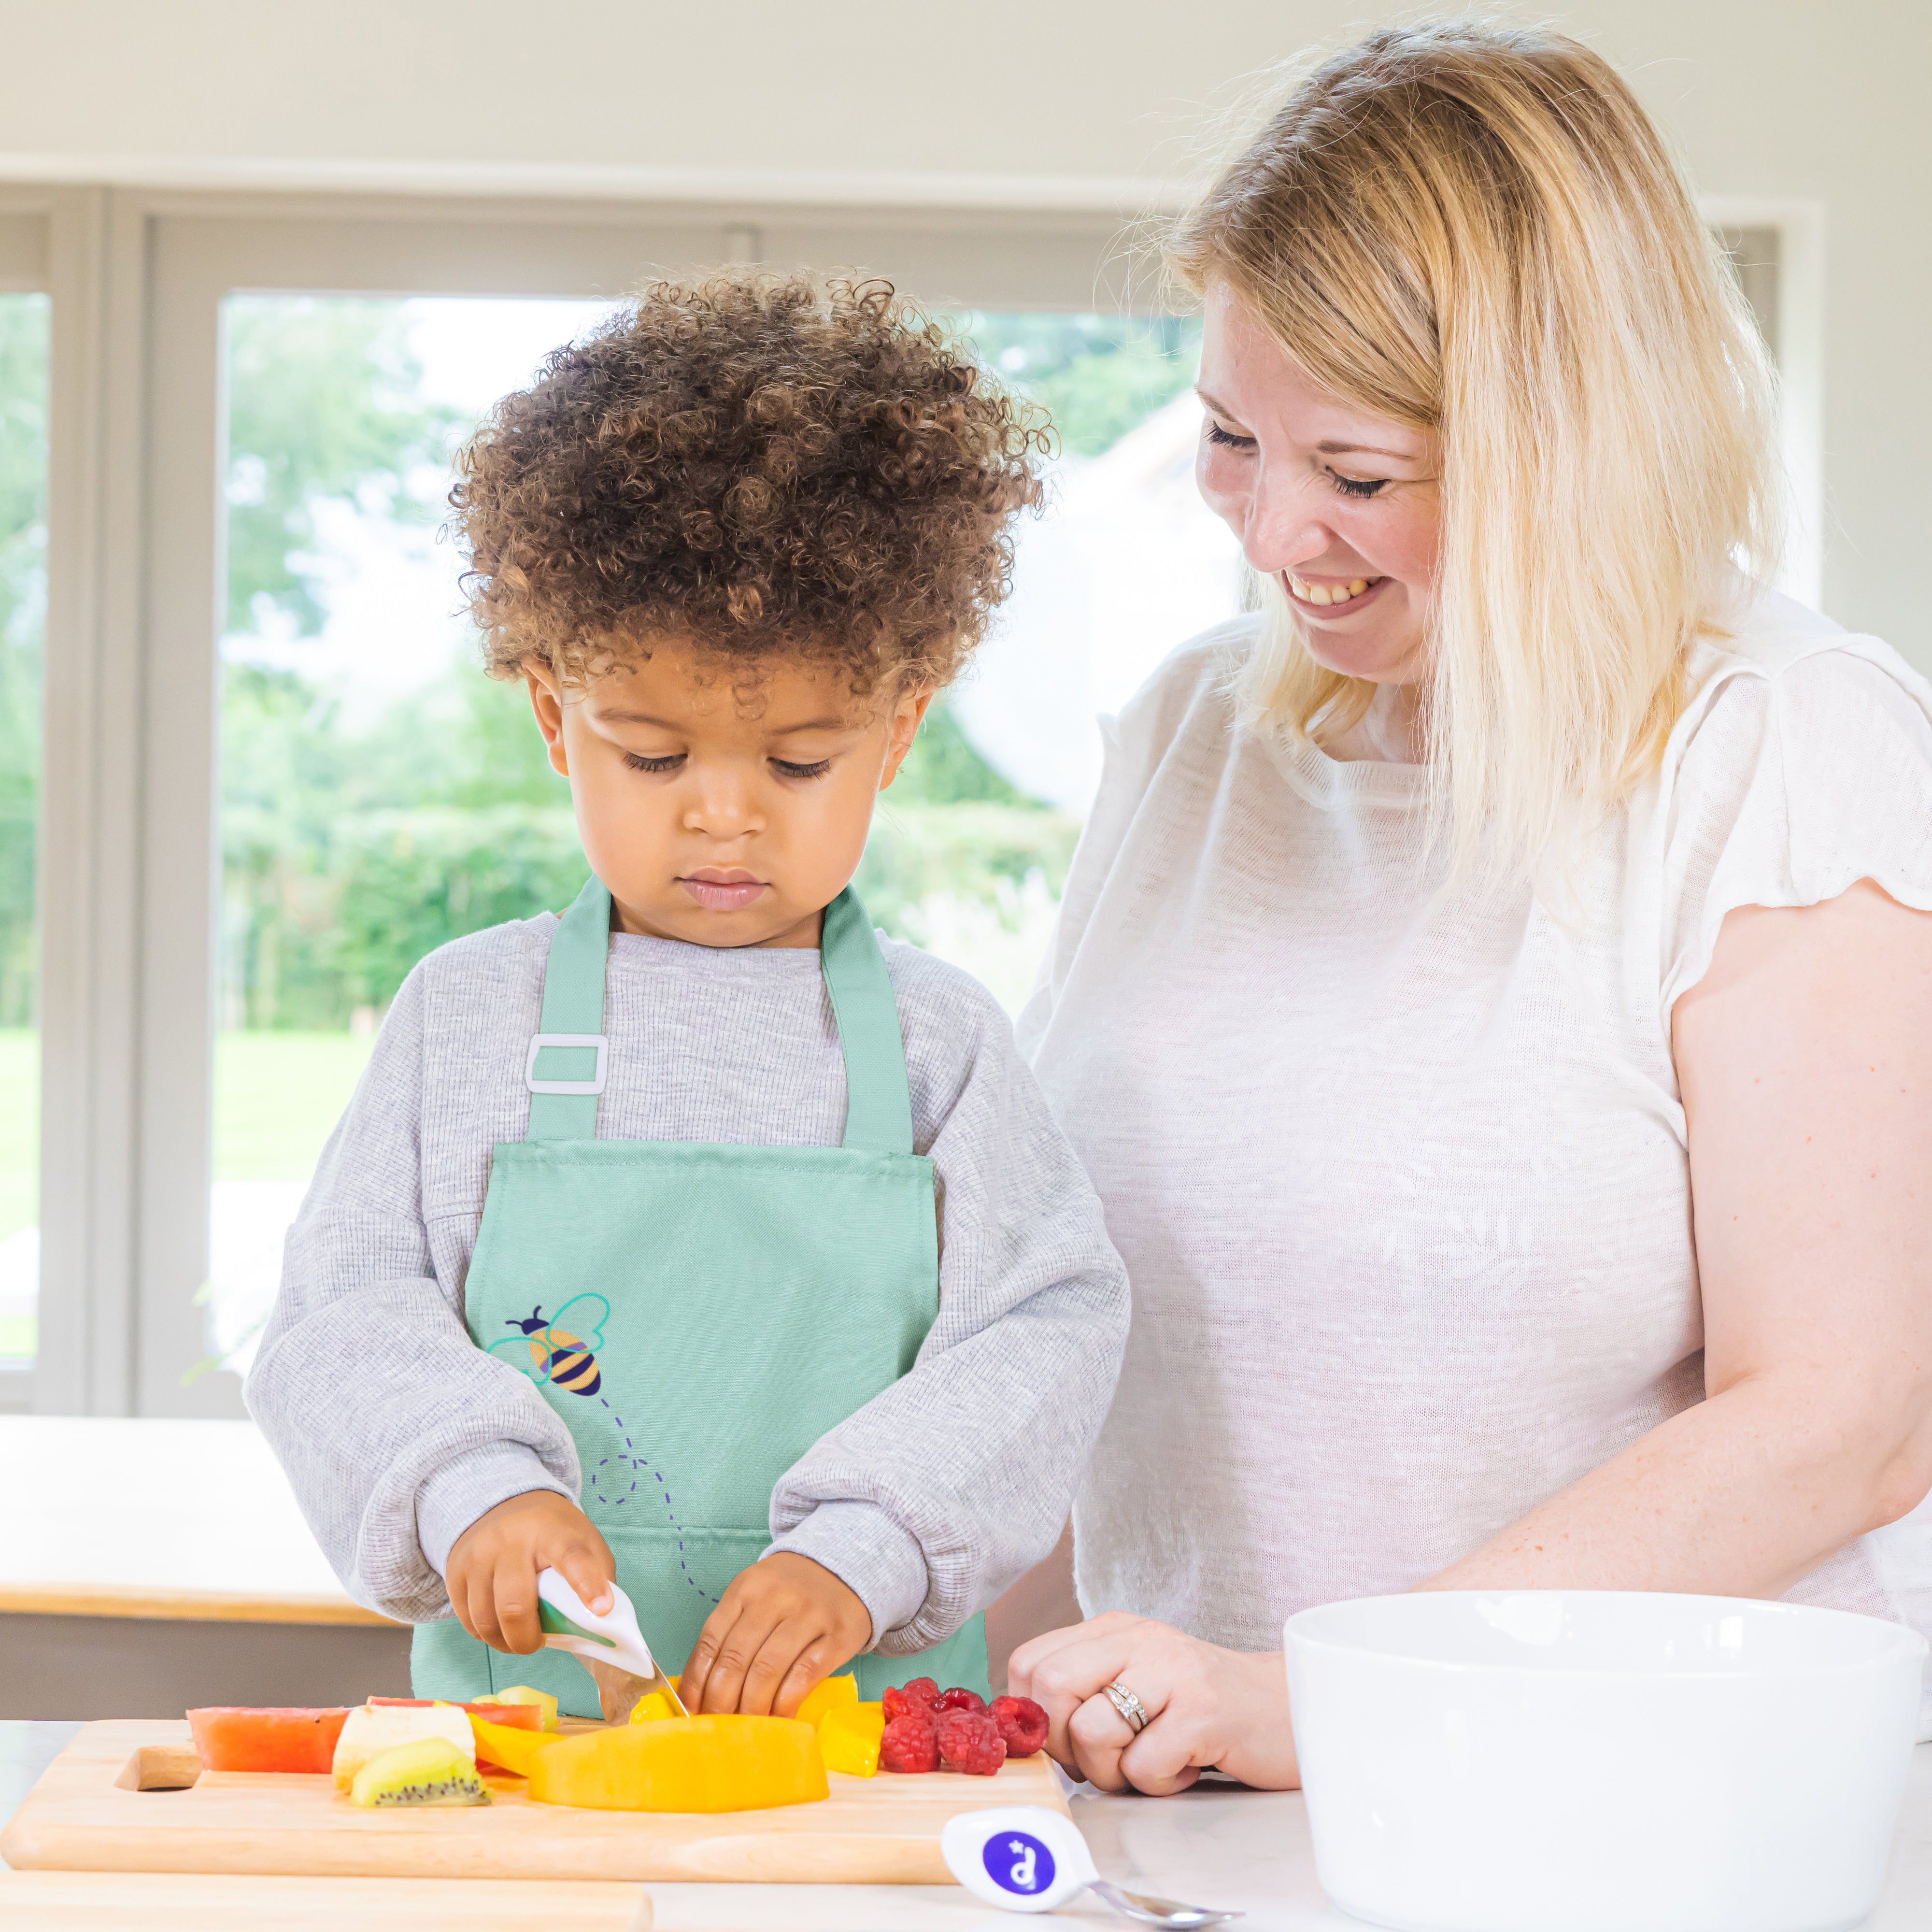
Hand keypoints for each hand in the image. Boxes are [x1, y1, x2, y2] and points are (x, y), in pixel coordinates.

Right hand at [445, 1489, 613, 1655]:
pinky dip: (486, 1634)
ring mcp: (479, 1554)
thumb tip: (601, 1624)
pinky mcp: (455, 1570)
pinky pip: (468, 1620)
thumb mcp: (584, 1541)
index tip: (602, 1609)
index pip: (571, 1557)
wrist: (504, 1503)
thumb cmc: (553, 1533)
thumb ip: (597, 1576)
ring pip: (486, 1619)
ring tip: (518, 1639)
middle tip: (537, 1643)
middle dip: (527, 1640)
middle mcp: (511, 1539)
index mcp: (553, 1530)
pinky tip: (499, 1627)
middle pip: (515, 1605)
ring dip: (505, 1642)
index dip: (587, 1584)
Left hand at [680, 1552, 870, 1715]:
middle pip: (736, 1659)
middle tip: (717, 1725)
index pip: (711, 1641)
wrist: (842, 1569)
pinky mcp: (837, 1635)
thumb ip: (729, 1633)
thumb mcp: (753, 1597)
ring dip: (752, 1706)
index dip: (697, 1681)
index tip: (692, 1709)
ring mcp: (808, 1615)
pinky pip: (805, 1675)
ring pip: (768, 1669)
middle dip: (721, 1700)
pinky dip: (786, 1702)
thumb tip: (702, 1691)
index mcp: (746, 1589)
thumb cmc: (787, 1592)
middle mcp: (775, 1599)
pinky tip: (778, 1717)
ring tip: (746, 1726)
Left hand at [1007, 1611, 1298, 1794]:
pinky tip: (1187, 1766)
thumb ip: (1084, 1695)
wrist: (1290, 1711)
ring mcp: (1173, 1670)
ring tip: (1152, 1763)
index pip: (1028, 1662)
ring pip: (1090, 1730)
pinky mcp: (1204, 1711)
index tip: (1066, 1744)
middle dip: (1065, 1746)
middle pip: (1049, 1688)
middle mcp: (1139, 1640)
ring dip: (1112, 1773)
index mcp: (1114, 1630)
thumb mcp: (1136, 1685)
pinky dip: (1158, 1783)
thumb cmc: (1203, 1712)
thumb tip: (1026, 1736)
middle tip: (1107, 1761)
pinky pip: (1142, 1765)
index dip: (1033, 1717)